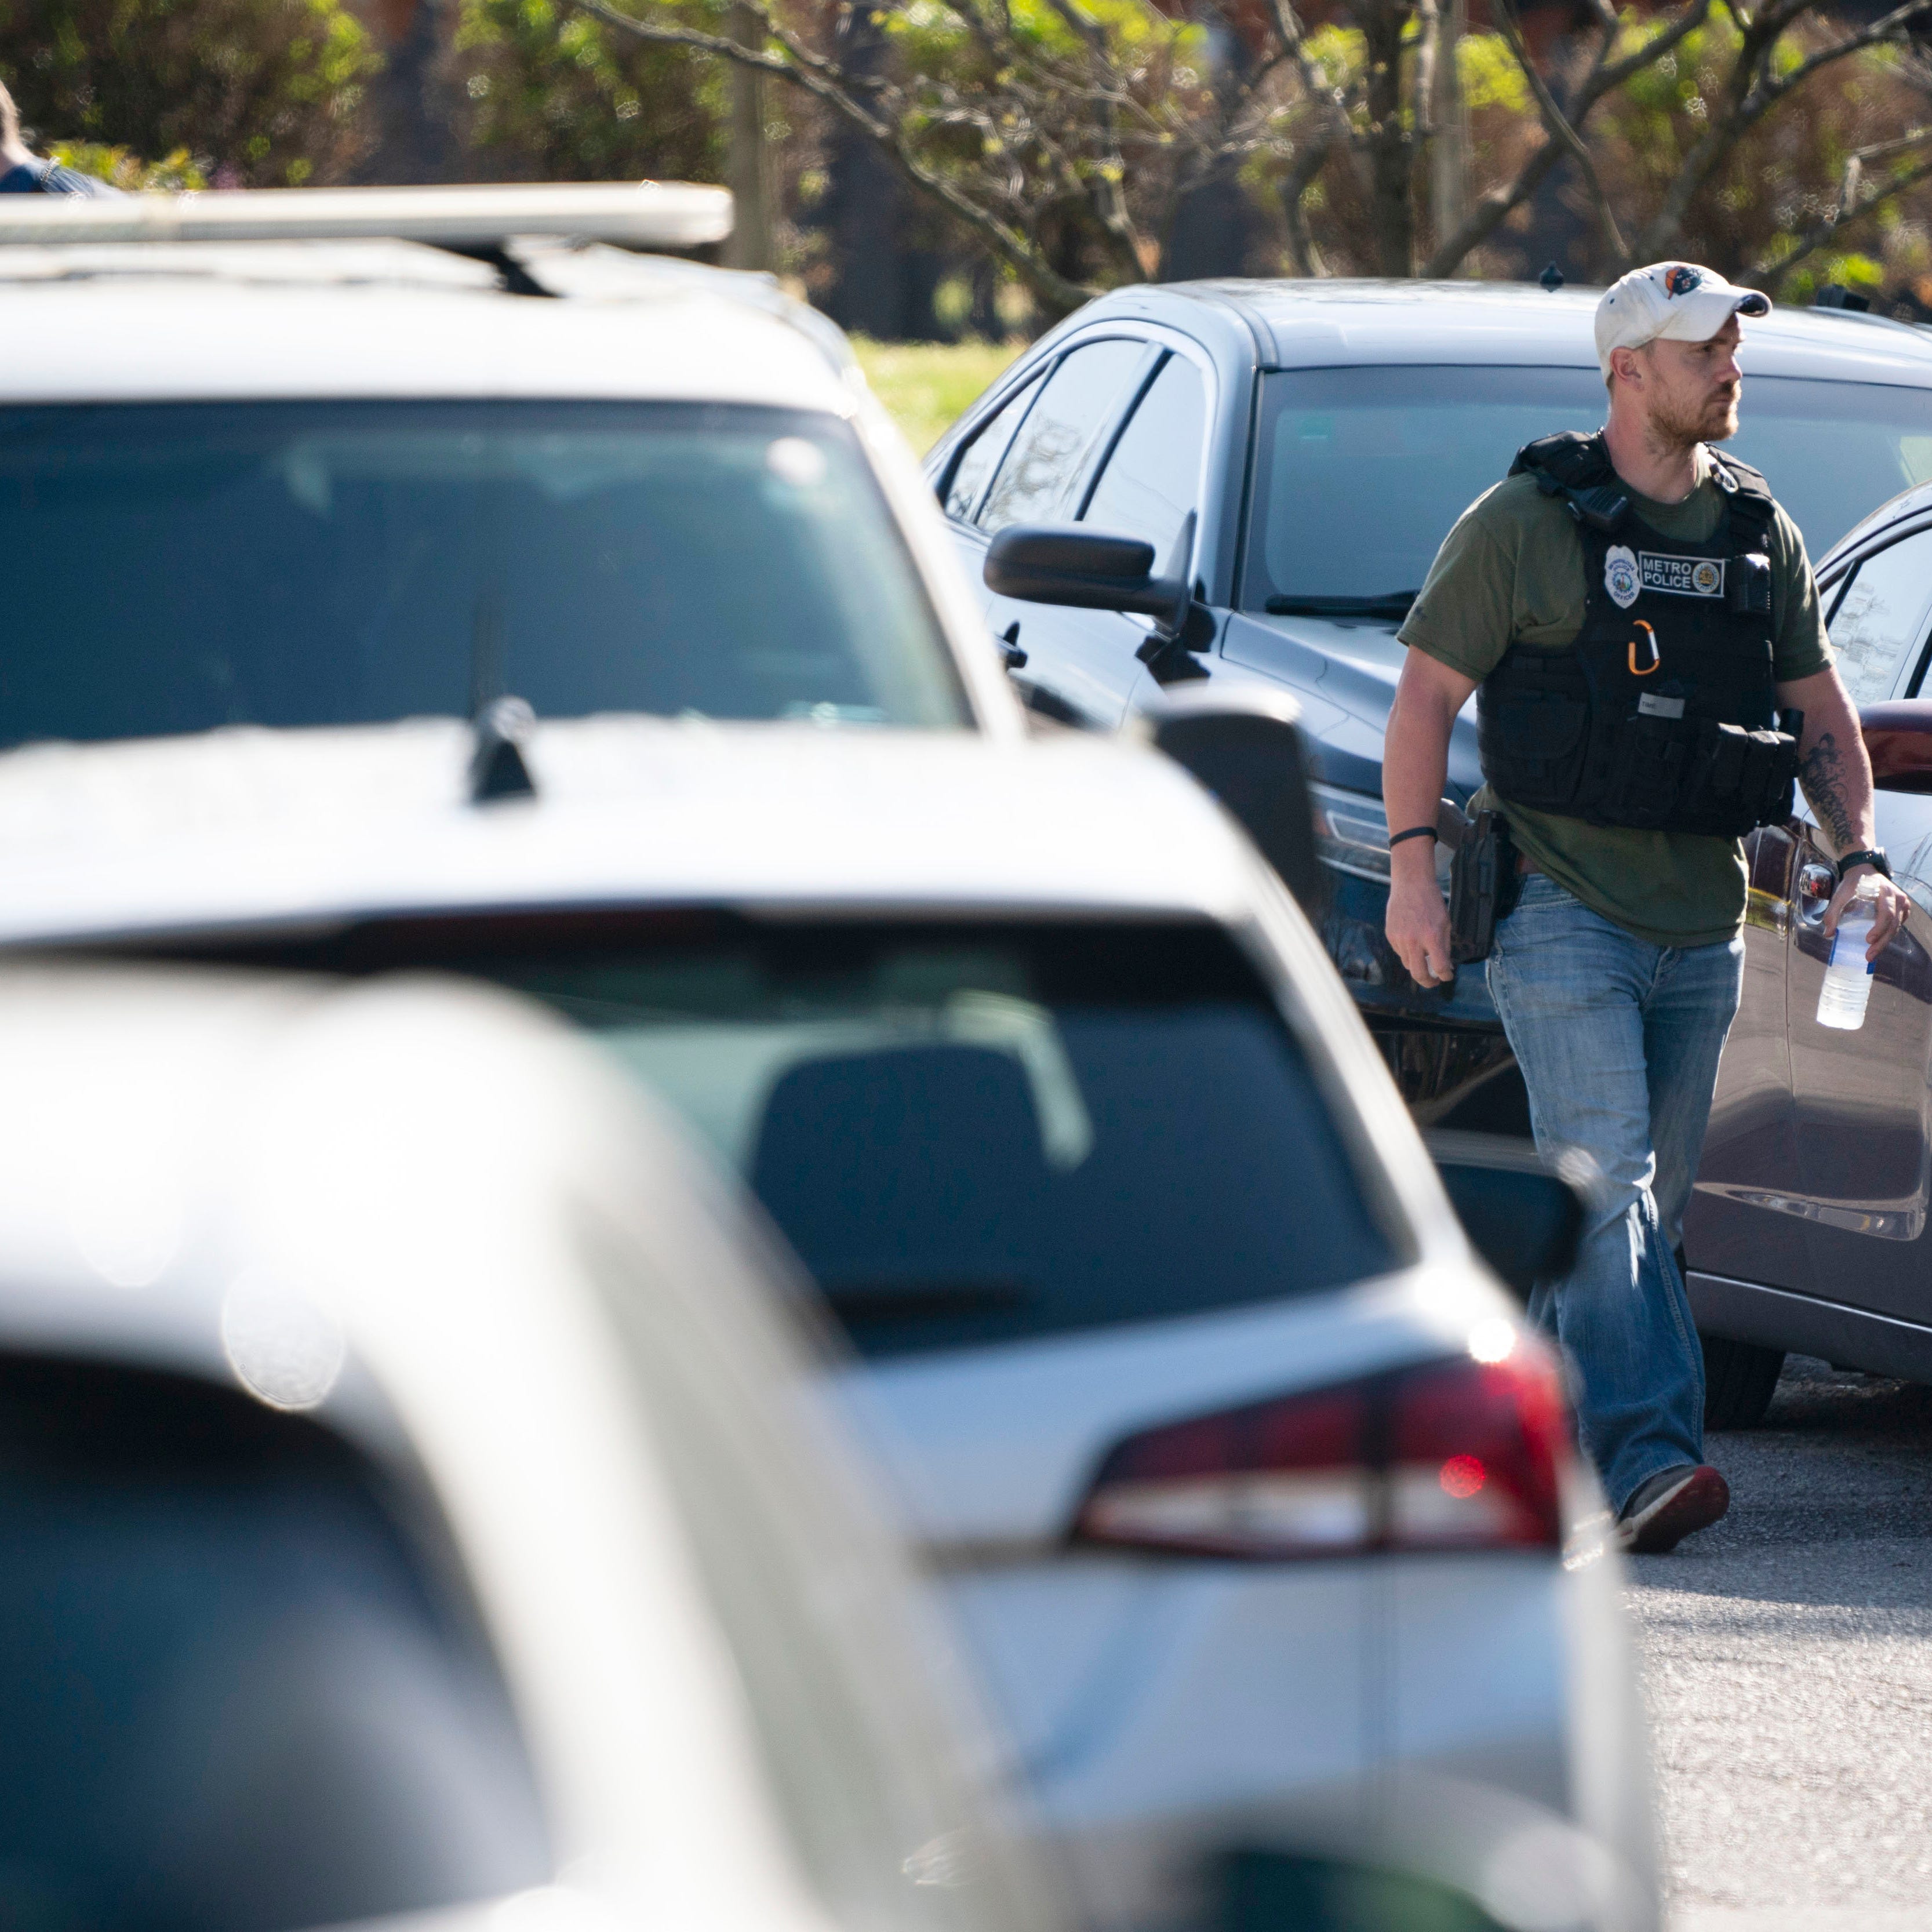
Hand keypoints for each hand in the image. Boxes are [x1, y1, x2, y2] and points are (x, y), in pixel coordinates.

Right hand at [1386, 866, 1455, 985]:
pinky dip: (1408, 952)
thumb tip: (1445, 966)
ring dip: (1417, 965)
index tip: (1447, 976)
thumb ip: (1444, 946)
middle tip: (1433, 981)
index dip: (1445, 975)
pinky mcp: (1390, 935)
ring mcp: (1399, 939)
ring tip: (1424, 958)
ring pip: (1407, 964)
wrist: (1411, 885)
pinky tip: (1413, 941)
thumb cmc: (1431, 903)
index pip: (1439, 967)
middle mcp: (1414, 940)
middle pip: (1418, 973)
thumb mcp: (1445, 923)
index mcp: (1431, 937)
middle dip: (1428, 982)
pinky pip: (1400, 952)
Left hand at [1823, 864, 1911, 960]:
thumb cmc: (1853, 884)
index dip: (1879, 928)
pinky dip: (1888, 936)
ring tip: (1871, 954)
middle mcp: (1898, 898)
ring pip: (1896, 927)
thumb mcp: (1840, 895)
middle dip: (1881, 942)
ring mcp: (1902, 904)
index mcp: (1885, 892)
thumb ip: (1832, 913)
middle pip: (1893, 924)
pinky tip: (1878, 945)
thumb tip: (1828, 934)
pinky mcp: (1902, 909)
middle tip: (1869, 956)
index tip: (1868, 940)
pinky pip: (1897, 925)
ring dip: (1885, 942)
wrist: (1864, 871)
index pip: (1886, 913)